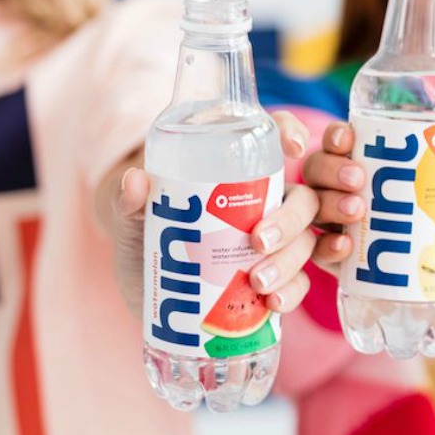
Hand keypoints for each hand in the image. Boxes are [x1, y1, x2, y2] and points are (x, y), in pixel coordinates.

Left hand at [111, 110, 315, 316]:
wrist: (145, 284)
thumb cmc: (145, 233)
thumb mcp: (134, 216)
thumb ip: (130, 201)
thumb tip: (135, 181)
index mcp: (239, 169)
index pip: (275, 135)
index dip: (291, 132)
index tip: (289, 148)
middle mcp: (266, 202)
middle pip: (303, 199)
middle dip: (290, 220)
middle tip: (259, 241)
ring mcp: (275, 243)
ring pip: (305, 243)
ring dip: (289, 262)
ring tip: (258, 282)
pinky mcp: (274, 280)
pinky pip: (298, 284)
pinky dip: (291, 293)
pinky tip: (273, 303)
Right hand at [302, 121, 434, 275]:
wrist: (434, 282)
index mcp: (367, 165)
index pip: (341, 141)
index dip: (337, 135)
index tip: (348, 136)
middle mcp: (341, 190)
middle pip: (318, 169)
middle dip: (333, 170)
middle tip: (359, 180)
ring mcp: (332, 224)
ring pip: (310, 205)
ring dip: (328, 204)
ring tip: (356, 212)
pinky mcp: (332, 259)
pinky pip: (316, 249)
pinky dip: (326, 247)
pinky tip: (346, 248)